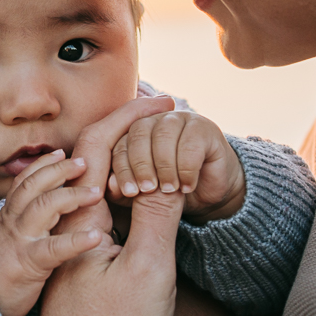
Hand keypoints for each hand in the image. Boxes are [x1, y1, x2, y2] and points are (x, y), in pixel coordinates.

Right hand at [0, 150, 103, 315]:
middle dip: (60, 170)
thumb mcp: (13, 240)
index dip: (44, 164)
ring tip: (96, 193)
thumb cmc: (3, 274)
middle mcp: (12, 222)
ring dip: (72, 196)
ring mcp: (19, 241)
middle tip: (85, 162)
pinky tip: (95, 238)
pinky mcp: (28, 265)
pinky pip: (54, 249)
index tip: (64, 151)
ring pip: (43, 207)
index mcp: (10, 216)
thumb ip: (31, 223)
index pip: (25, 180)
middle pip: (34, 185)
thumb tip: (58, 206)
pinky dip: (75, 241)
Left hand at [107, 110, 245, 222]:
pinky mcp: (204, 128)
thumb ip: (122, 190)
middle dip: (141, 164)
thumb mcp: (138, 197)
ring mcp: (180, 119)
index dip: (122, 167)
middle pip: (139, 132)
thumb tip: (112, 184)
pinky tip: (187, 187)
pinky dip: (186, 168)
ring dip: (164, 165)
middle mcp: (154, 119)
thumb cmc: (164, 193)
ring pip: (164, 133)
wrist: (204, 194)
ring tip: (168, 189)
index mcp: (132, 132)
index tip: (129, 192)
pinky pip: (190, 142)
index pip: (120, 143)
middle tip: (147, 190)